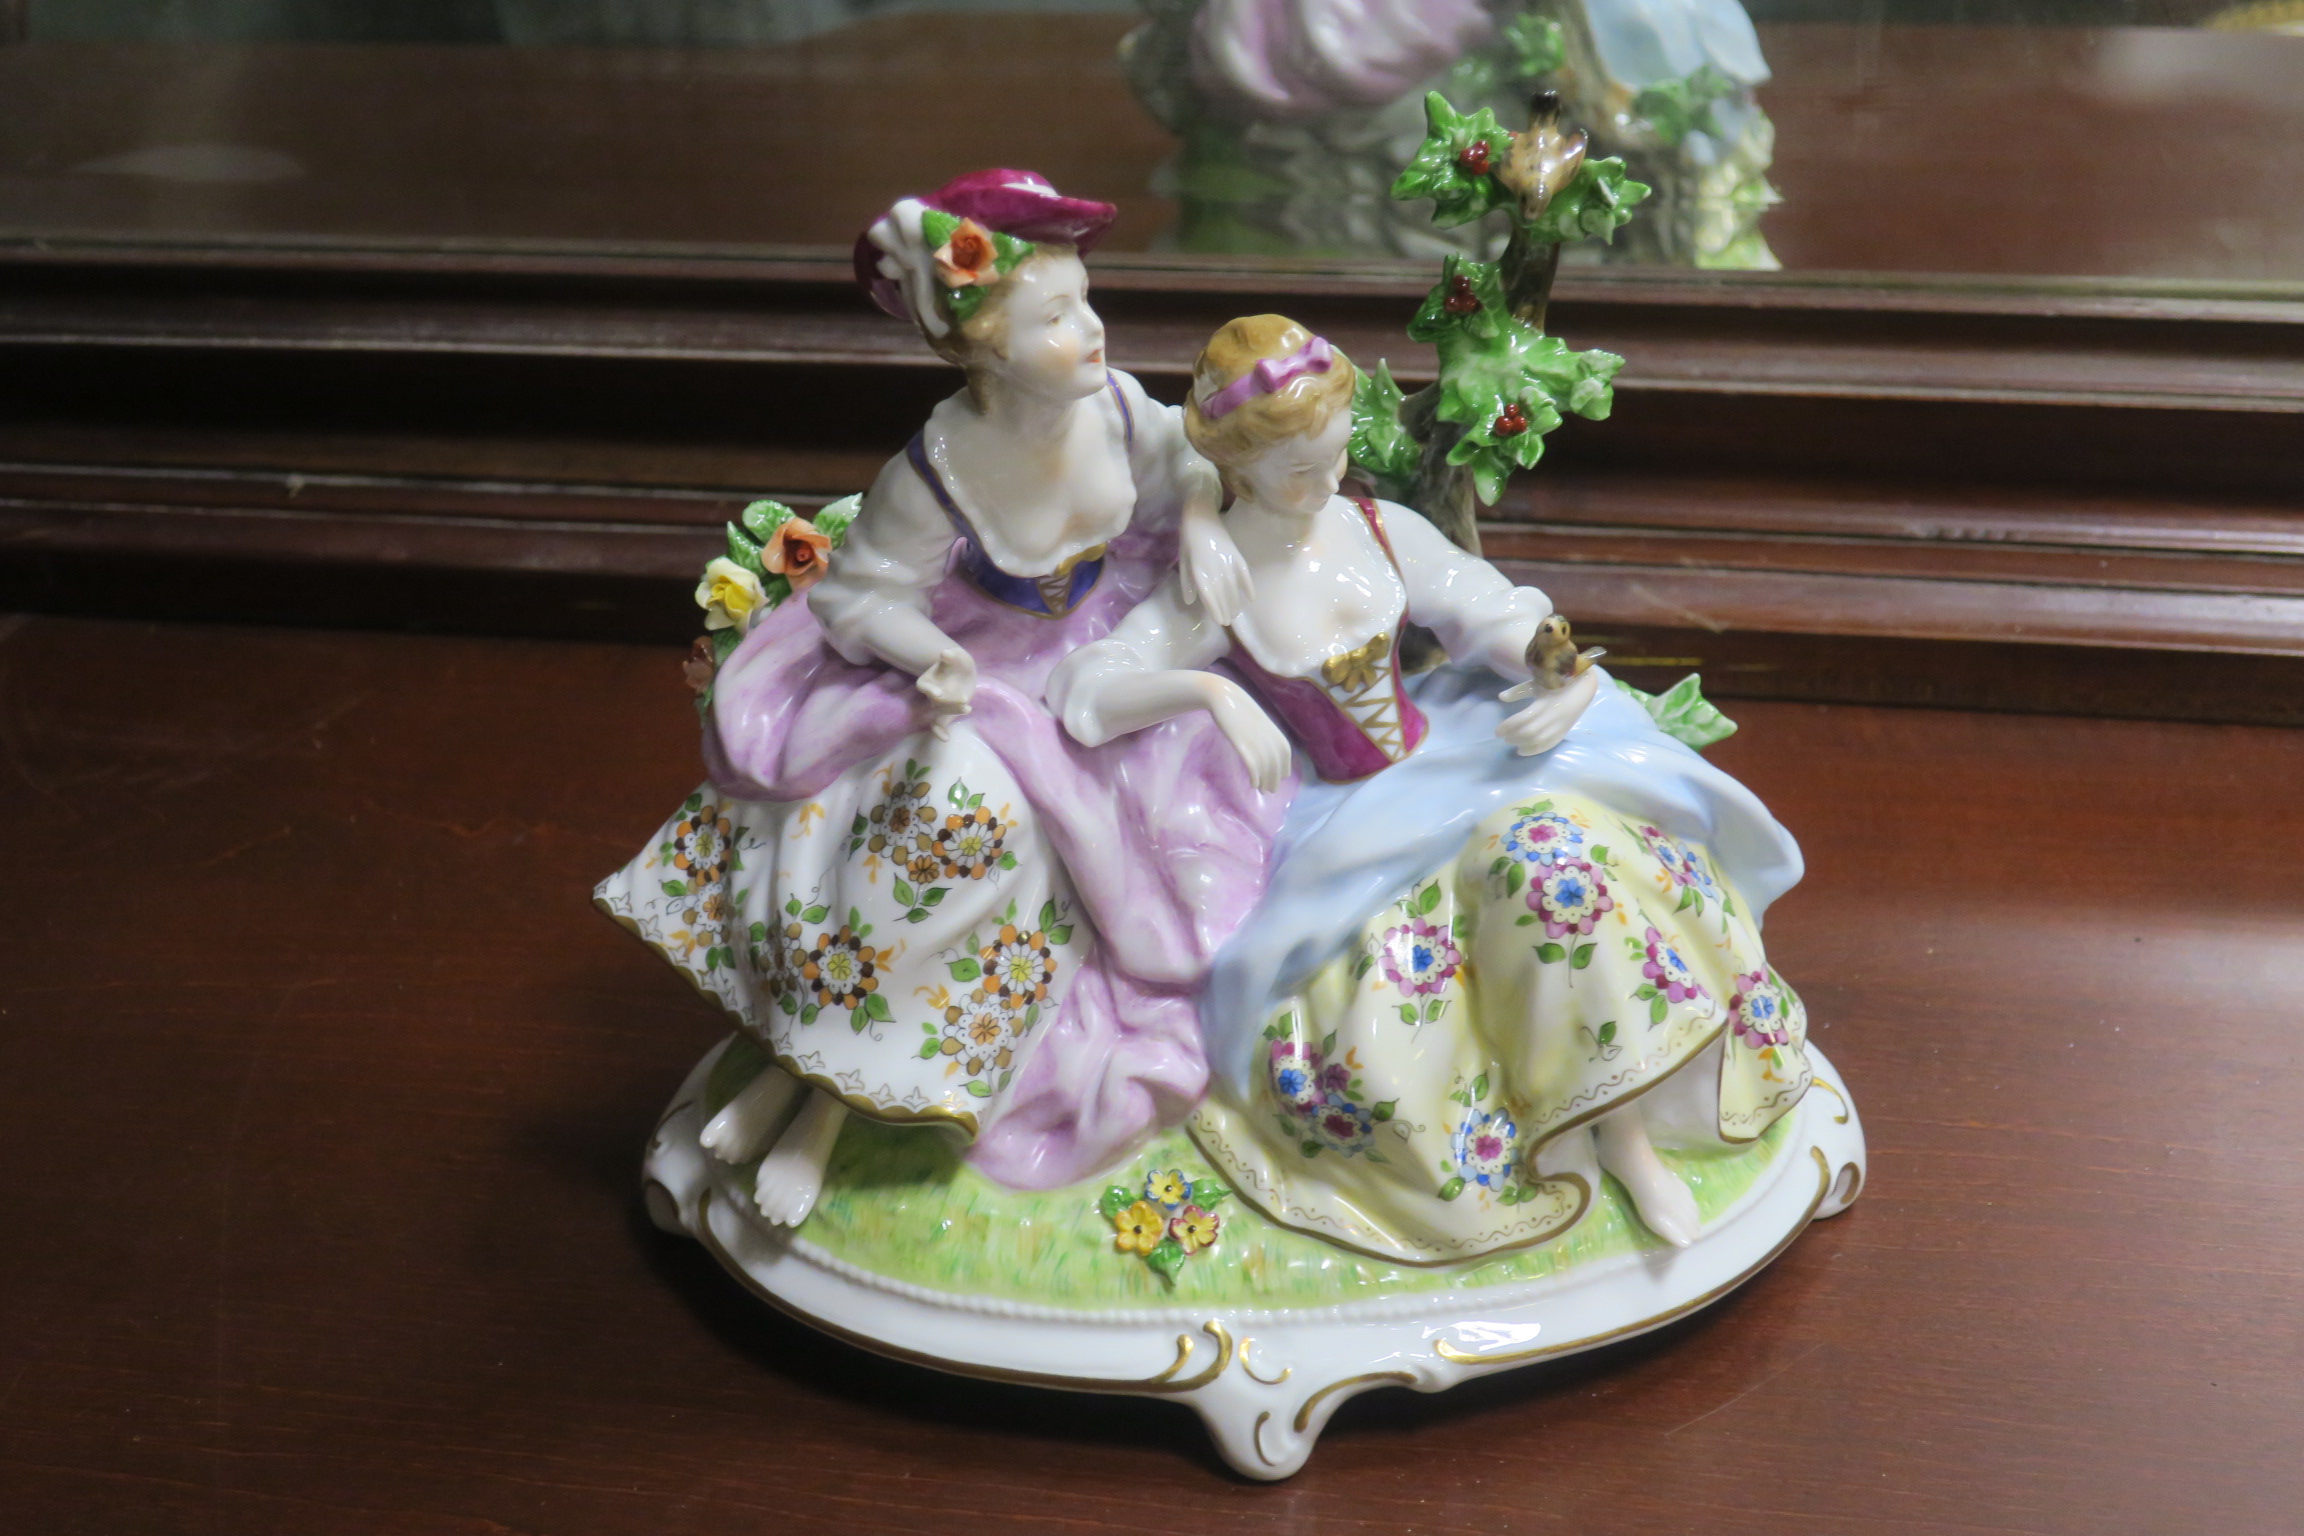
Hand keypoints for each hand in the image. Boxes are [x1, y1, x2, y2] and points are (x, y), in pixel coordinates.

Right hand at [916, 647, 976, 739]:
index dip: (929, 690)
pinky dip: (940, 732)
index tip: (938, 693)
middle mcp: (931, 693)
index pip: (923, 686)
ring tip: (967, 708)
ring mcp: (938, 704)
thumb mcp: (957, 655)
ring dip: (953, 711)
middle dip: (948, 702)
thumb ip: (951, 655)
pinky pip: (939, 724)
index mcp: (928, 679)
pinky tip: (946, 738)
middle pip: (935, 700)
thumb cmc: (957, 661)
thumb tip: (945, 653)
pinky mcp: (947, 712)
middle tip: (964, 699)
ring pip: (940, 712)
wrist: (962, 671)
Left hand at [1178, 504, 1253, 626]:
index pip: (1208, 595)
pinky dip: (1248, 585)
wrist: (1200, 515)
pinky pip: (1244, 572)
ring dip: (1235, 601)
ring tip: (1236, 613)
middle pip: (1222, 593)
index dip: (1215, 609)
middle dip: (1225, 609)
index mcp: (1198, 569)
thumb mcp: (1183, 560)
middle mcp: (1214, 567)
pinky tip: (1252, 597)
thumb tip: (1190, 601)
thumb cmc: (1188, 539)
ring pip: (1233, 586)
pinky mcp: (1236, 554)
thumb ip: (1186, 581)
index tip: (1219, 621)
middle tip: (1228, 622)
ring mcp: (1227, 560)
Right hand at [1206, 677, 1291, 792]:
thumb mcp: (1259, 721)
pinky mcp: (1241, 743)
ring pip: (1265, 767)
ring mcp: (1255, 740)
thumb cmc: (1240, 709)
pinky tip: (1253, 784)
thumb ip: (1266, 734)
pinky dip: (1255, 776)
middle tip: (1270, 790)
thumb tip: (1268, 751)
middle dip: (1275, 779)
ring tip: (1261, 790)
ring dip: (1265, 781)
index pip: (1285, 755)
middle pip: (1276, 764)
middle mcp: (1268, 737)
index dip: (1284, 769)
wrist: (1224, 696)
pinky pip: (1252, 764)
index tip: (1281, 779)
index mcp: (1274, 731)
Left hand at [1497, 667, 1598, 756]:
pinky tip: (1522, 751)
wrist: (1582, 689)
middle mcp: (1553, 716)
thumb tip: (1501, 697)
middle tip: (1503, 737)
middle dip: (1513, 736)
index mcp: (1545, 703)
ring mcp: (1560, 726)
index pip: (1523, 719)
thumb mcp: (1536, 684)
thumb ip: (1518, 691)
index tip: (1497, 730)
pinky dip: (1534, 750)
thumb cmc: (1555, 685)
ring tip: (1511, 742)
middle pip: (1529, 732)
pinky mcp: (1564, 733)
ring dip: (1522, 744)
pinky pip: (1548, 745)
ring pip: (1539, 741)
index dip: (1508, 726)